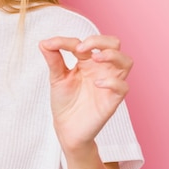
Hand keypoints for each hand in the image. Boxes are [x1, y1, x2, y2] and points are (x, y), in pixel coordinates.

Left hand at [39, 35, 132, 152]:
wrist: (66, 128)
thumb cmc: (64, 101)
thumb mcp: (56, 78)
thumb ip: (53, 59)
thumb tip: (43, 42)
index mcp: (87, 61)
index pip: (86, 43)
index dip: (67, 41)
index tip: (51, 45)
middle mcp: (101, 69)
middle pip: (114, 44)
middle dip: (100, 40)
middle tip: (81, 49)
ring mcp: (109, 83)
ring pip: (126, 62)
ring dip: (112, 55)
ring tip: (95, 58)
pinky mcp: (113, 100)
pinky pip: (123, 87)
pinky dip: (112, 82)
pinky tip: (97, 83)